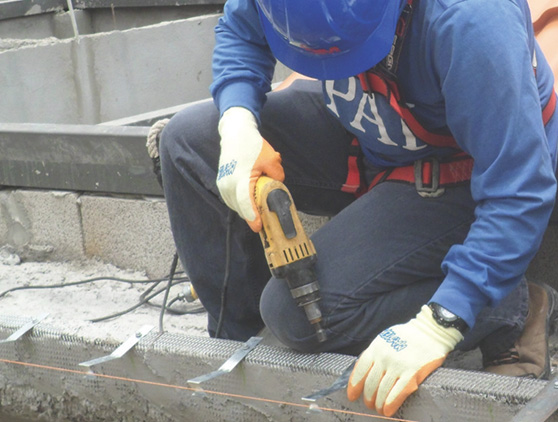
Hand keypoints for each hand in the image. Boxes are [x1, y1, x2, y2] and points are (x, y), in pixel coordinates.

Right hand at [217, 107, 283, 231]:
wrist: (235, 134)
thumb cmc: (252, 145)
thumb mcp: (272, 160)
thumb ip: (277, 177)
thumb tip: (277, 188)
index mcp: (240, 179)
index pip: (245, 203)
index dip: (253, 217)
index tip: (259, 227)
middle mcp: (228, 184)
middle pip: (241, 208)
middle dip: (253, 216)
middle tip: (266, 222)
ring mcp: (223, 185)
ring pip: (236, 205)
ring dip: (246, 209)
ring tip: (259, 211)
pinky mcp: (221, 184)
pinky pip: (232, 200)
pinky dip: (241, 203)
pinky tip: (250, 202)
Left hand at [347, 305, 462, 416]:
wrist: (429, 330)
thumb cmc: (406, 336)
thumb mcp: (385, 339)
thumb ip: (375, 353)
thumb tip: (365, 371)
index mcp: (375, 348)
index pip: (360, 370)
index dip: (354, 385)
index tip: (352, 396)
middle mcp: (384, 357)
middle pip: (370, 383)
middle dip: (368, 397)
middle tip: (369, 404)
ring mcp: (397, 365)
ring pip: (383, 390)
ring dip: (378, 403)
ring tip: (379, 409)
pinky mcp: (412, 372)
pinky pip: (398, 392)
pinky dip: (391, 403)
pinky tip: (387, 410)